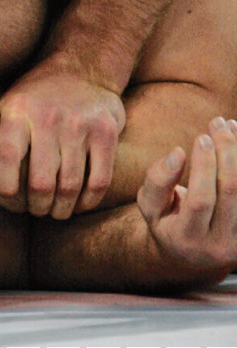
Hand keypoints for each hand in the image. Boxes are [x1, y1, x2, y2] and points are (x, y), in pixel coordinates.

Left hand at [0, 61, 124, 218]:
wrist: (81, 68)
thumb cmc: (37, 96)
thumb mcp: (9, 103)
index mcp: (18, 110)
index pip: (5, 157)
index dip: (5, 185)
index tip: (8, 194)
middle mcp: (47, 117)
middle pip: (41, 182)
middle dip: (38, 206)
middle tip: (38, 210)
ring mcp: (79, 125)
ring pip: (70, 186)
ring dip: (63, 208)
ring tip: (57, 210)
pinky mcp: (105, 132)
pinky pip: (99, 181)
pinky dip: (88, 201)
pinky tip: (80, 202)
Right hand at [138, 117, 236, 278]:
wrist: (190, 253)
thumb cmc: (166, 221)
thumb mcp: (149, 204)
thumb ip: (158, 180)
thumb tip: (178, 153)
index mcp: (187, 238)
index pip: (201, 200)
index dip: (204, 166)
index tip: (201, 137)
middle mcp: (219, 245)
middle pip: (231, 193)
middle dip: (227, 152)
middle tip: (218, 124)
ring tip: (231, 126)